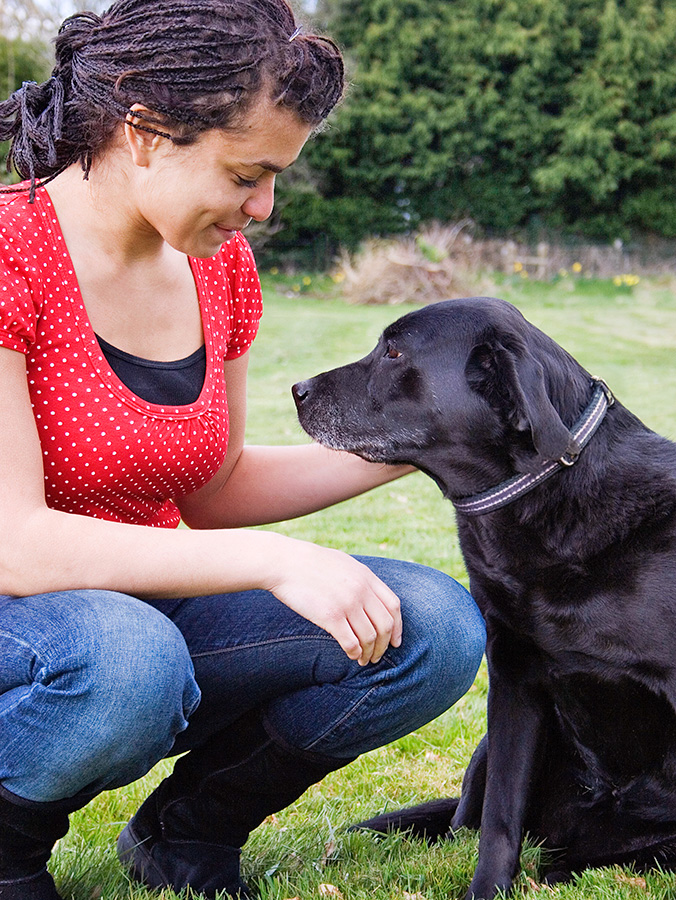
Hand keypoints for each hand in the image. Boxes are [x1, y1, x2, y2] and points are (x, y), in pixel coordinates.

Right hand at [264, 537, 402, 664]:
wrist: (284, 562)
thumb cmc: (310, 563)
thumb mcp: (343, 563)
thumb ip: (359, 579)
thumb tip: (369, 595)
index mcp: (366, 576)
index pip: (394, 606)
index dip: (398, 627)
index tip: (395, 642)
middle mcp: (361, 590)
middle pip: (385, 625)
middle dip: (384, 645)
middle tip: (378, 656)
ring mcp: (347, 603)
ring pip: (370, 637)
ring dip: (369, 653)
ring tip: (363, 660)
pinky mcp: (330, 616)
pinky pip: (351, 642)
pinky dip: (355, 652)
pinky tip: (351, 655)